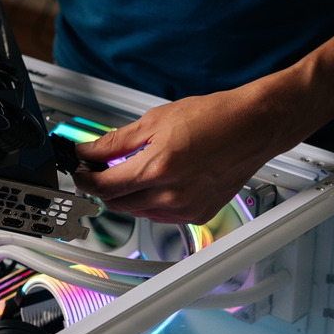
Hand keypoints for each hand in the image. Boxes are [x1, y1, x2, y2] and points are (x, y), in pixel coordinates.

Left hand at [73, 88, 287, 223]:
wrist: (254, 125)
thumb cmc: (213, 118)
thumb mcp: (155, 120)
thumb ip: (115, 141)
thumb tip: (88, 150)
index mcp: (158, 169)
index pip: (104, 186)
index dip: (84, 179)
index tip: (79, 171)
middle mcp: (172, 195)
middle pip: (117, 203)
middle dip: (104, 186)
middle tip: (100, 168)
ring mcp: (186, 208)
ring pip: (137, 211)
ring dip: (126, 195)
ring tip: (133, 170)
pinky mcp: (198, 215)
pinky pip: (159, 215)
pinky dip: (149, 201)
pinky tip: (156, 181)